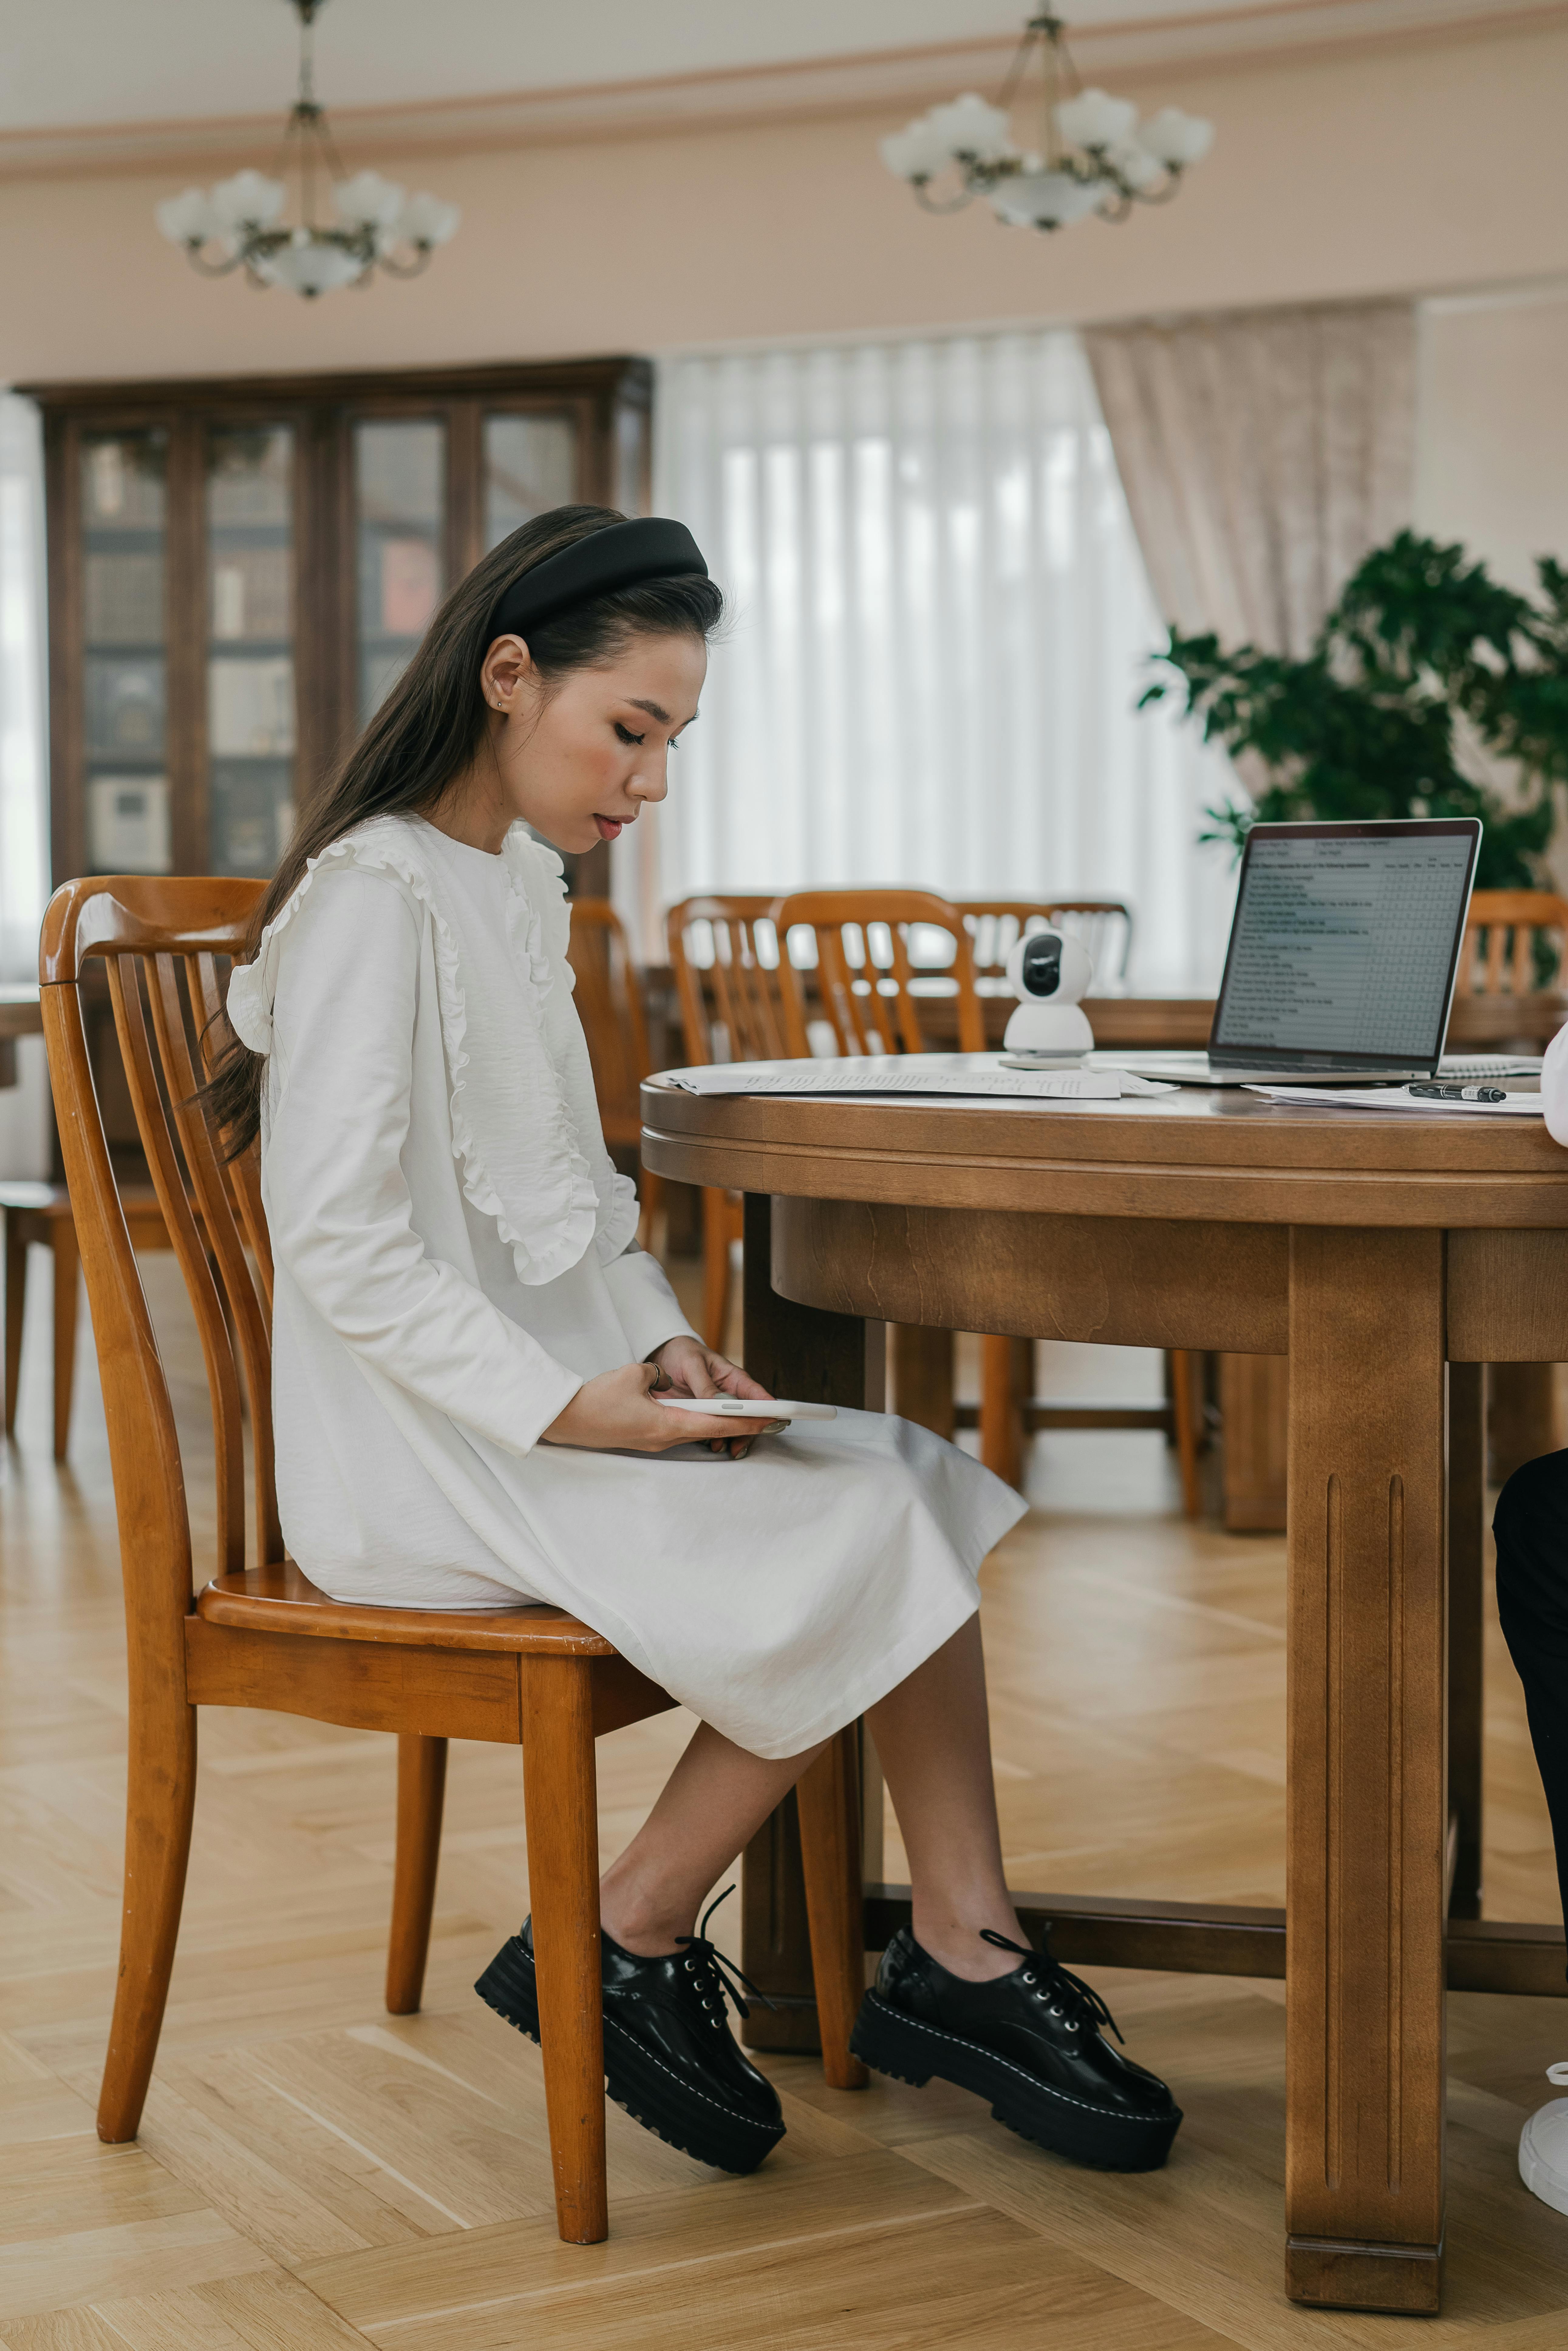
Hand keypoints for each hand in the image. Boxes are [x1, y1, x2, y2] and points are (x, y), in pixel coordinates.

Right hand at [538, 1344, 777, 1457]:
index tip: (768, 1420)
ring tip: (741, 1414)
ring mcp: (654, 1440)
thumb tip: (665, 1380)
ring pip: (692, 1429)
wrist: (566, 1420)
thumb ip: (658, 1374)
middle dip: (737, 1423)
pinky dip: (694, 1421)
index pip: (714, 1424)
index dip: (743, 1422)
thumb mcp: (634, 1374)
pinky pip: (675, 1428)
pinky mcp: (644, 1437)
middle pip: (708, 1430)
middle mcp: (664, 1437)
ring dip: (715, 1422)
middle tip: (764, 1417)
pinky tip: (702, 1413)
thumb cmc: (597, 1399)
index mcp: (666, 1424)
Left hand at [646, 1333, 782, 1458]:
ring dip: (734, 1438)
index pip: (757, 1394)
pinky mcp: (705, 1416)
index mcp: (733, 1378)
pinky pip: (716, 1431)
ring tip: (728, 1447)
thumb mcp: (692, 1365)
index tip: (775, 1418)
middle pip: (749, 1416)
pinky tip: (714, 1444)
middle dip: (750, 1430)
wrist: (663, 1357)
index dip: (768, 1407)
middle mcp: (730, 1395)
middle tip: (742, 1441)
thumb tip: (721, 1403)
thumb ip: (705, 1385)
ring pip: (735, 1427)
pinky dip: (718, 1439)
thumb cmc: (683, 1354)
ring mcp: (718, 1408)